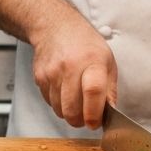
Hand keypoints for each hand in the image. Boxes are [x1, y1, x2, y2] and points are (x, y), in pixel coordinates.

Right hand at [29, 14, 117, 129]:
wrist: (56, 27)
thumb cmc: (85, 44)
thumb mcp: (107, 61)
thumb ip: (110, 90)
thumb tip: (111, 114)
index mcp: (92, 62)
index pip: (93, 91)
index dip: (94, 113)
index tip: (95, 123)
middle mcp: (70, 66)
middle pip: (72, 108)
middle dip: (81, 120)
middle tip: (87, 116)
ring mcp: (52, 72)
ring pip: (59, 110)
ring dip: (68, 113)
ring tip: (75, 99)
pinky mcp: (40, 77)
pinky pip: (49, 102)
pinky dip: (58, 103)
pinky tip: (64, 90)